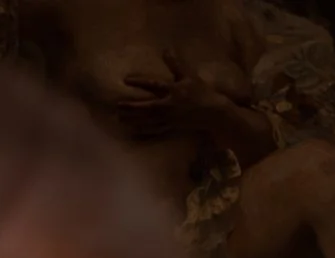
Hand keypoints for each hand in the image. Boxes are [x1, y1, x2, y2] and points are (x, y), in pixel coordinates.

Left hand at [113, 52, 232, 139]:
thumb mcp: (190, 77)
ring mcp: (171, 118)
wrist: (216, 114)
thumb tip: (166, 49)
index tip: (126, 81)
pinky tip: (136, 130)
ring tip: (121, 119)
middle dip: (132, 107)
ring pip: (150, 120)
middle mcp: (170, 106)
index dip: (140, 82)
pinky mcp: (174, 126)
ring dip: (135, 120)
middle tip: (117, 106)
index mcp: (173, 91)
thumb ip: (176, 64)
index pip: (154, 86)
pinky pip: (157, 129)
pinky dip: (146, 130)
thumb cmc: (203, 94)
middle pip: (147, 107)